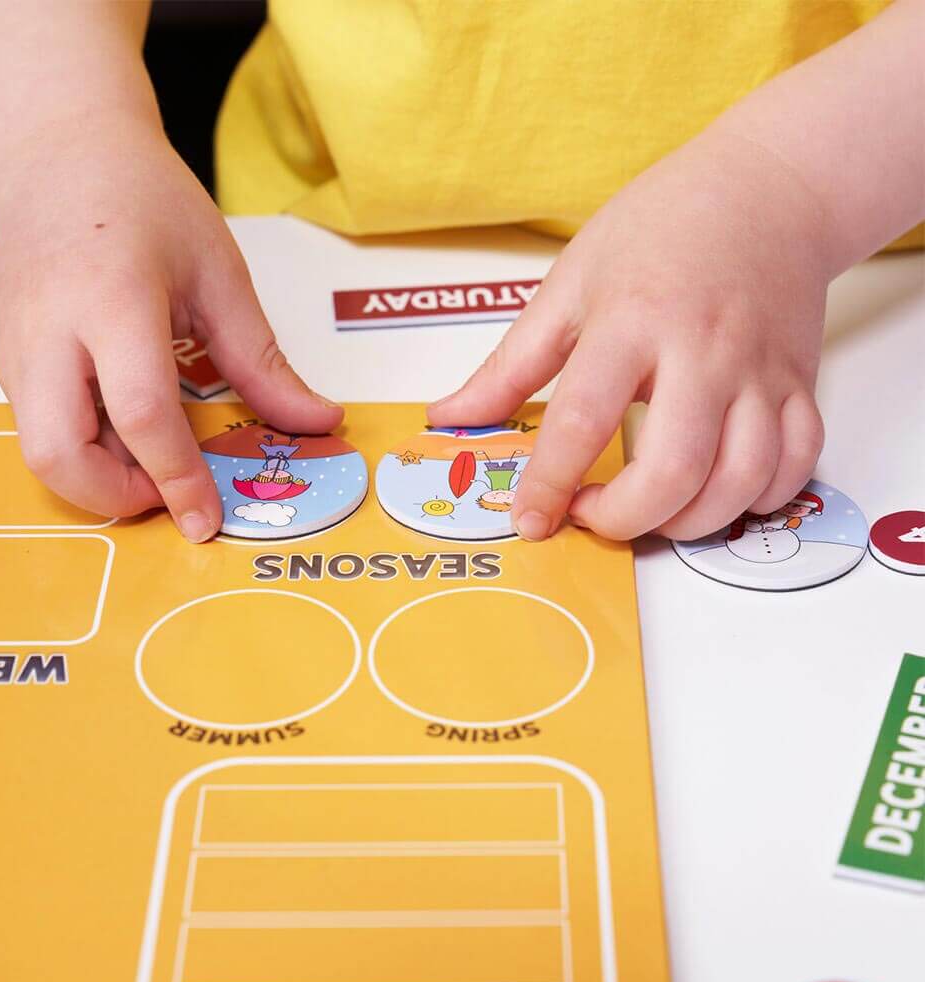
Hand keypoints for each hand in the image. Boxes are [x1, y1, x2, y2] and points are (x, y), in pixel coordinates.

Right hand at [0, 114, 340, 540]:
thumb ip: (263, 362)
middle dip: (114, 497)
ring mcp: (12, 344)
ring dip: (95, 476)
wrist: (60, 150)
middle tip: (166, 491)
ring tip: (150, 454)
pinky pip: (34, 423)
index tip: (207, 520)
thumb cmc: (146, 200)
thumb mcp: (220, 276)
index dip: (178, 479)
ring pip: (38, 448)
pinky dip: (79, 446)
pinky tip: (120, 423)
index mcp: (113, 301)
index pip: (143, 415)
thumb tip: (319, 423)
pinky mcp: (0, 352)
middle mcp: (48, 330)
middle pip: (58, 454)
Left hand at [428, 131, 828, 540]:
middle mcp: (702, 352)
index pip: (582, 422)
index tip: (530, 519)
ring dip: (688, 523)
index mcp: (630, 322)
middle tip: (592, 516)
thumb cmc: (659, 229)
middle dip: (624, 520)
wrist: (767, 189)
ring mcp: (761, 372)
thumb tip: (449, 416)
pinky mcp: (802, 383)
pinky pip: (796, 464)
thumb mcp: (570, 284)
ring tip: (649, 512)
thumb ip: (510, 363)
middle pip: (673, 471)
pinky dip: (758, 500)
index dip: (550, 484)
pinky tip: (716, 495)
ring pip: (741, 481)